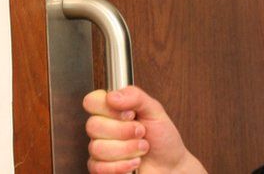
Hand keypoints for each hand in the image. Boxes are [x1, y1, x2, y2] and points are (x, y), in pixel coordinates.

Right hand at [83, 85, 206, 173]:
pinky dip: (121, 166)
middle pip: (93, 125)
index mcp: (113, 110)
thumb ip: (135, 96)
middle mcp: (104, 128)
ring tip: (142, 148)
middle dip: (123, 131)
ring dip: (126, 149)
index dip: (108, 109)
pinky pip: (97, 167)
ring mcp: (101, 149)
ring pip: (97, 147)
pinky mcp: (102, 169)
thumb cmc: (163, 138)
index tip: (130, 114)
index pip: (91, 102)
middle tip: (141, 132)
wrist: (171, 166)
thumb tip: (112, 96)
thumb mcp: (155, 110)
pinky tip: (133, 162)